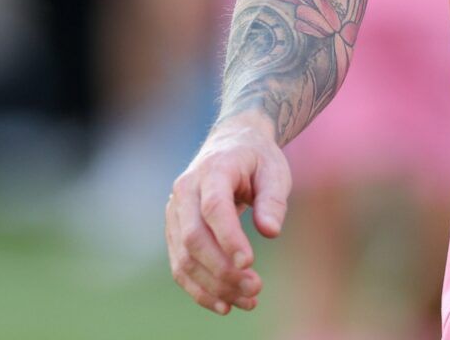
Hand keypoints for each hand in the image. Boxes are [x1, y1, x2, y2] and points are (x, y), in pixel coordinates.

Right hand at [165, 113, 290, 314]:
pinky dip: (199, 289)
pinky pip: (180, 266)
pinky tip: (225, 305)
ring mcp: (175, 212)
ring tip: (248, 301)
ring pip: (184, 257)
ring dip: (213, 286)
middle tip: (256, 288)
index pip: (214, 208)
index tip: (249, 264)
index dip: (229, 238)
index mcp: (213, 169)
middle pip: (194, 238)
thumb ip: (273, 199)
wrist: (231, 143)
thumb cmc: (257, 159)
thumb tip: (270, 232)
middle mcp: (186, 191)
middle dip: (222, 270)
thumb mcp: (274, 170)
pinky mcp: (174, 231)